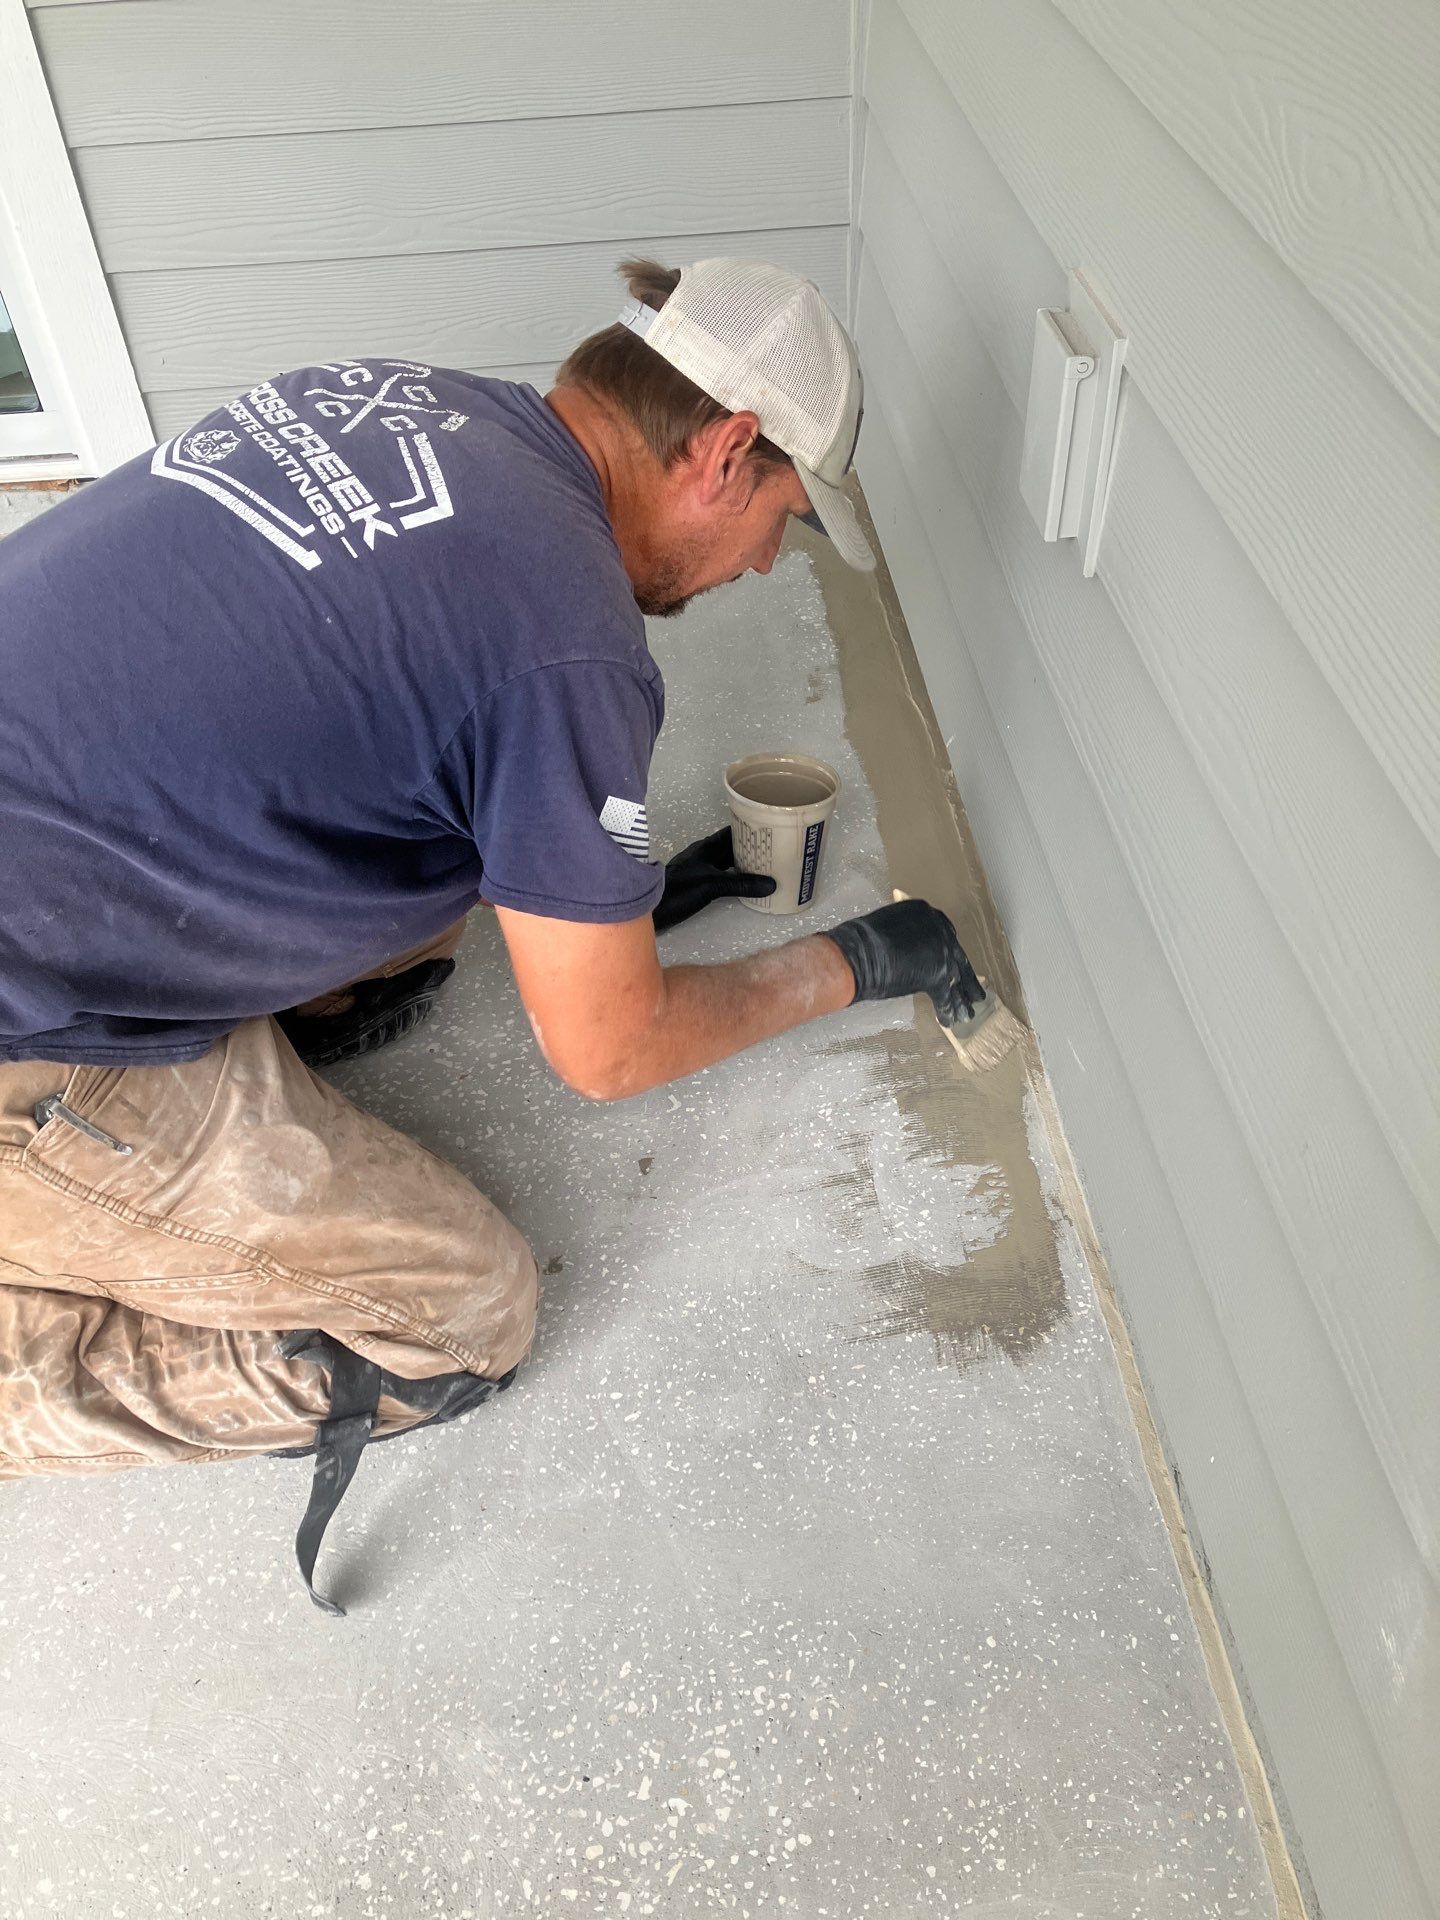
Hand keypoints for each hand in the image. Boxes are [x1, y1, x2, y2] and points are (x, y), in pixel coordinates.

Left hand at [653, 826, 776, 931]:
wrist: (650, 909)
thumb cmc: (677, 890)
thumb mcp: (711, 886)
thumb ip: (740, 884)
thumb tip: (771, 883)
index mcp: (706, 847)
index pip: (732, 831)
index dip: (751, 827)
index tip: (773, 828)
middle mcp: (705, 855)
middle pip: (732, 846)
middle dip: (753, 846)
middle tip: (777, 849)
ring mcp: (702, 869)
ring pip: (728, 861)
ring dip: (745, 862)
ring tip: (768, 865)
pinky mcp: (700, 883)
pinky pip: (724, 875)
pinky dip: (737, 876)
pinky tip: (748, 883)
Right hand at [823, 898, 983, 1025]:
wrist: (857, 954)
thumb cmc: (861, 941)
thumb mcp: (889, 926)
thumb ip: (905, 936)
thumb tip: (907, 952)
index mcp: (927, 913)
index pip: (946, 935)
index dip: (951, 954)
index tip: (957, 964)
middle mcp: (940, 930)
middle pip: (957, 958)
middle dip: (965, 979)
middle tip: (976, 994)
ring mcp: (941, 953)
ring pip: (956, 980)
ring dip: (961, 999)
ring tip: (968, 1013)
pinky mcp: (937, 976)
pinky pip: (945, 997)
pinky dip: (946, 1011)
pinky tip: (949, 1021)